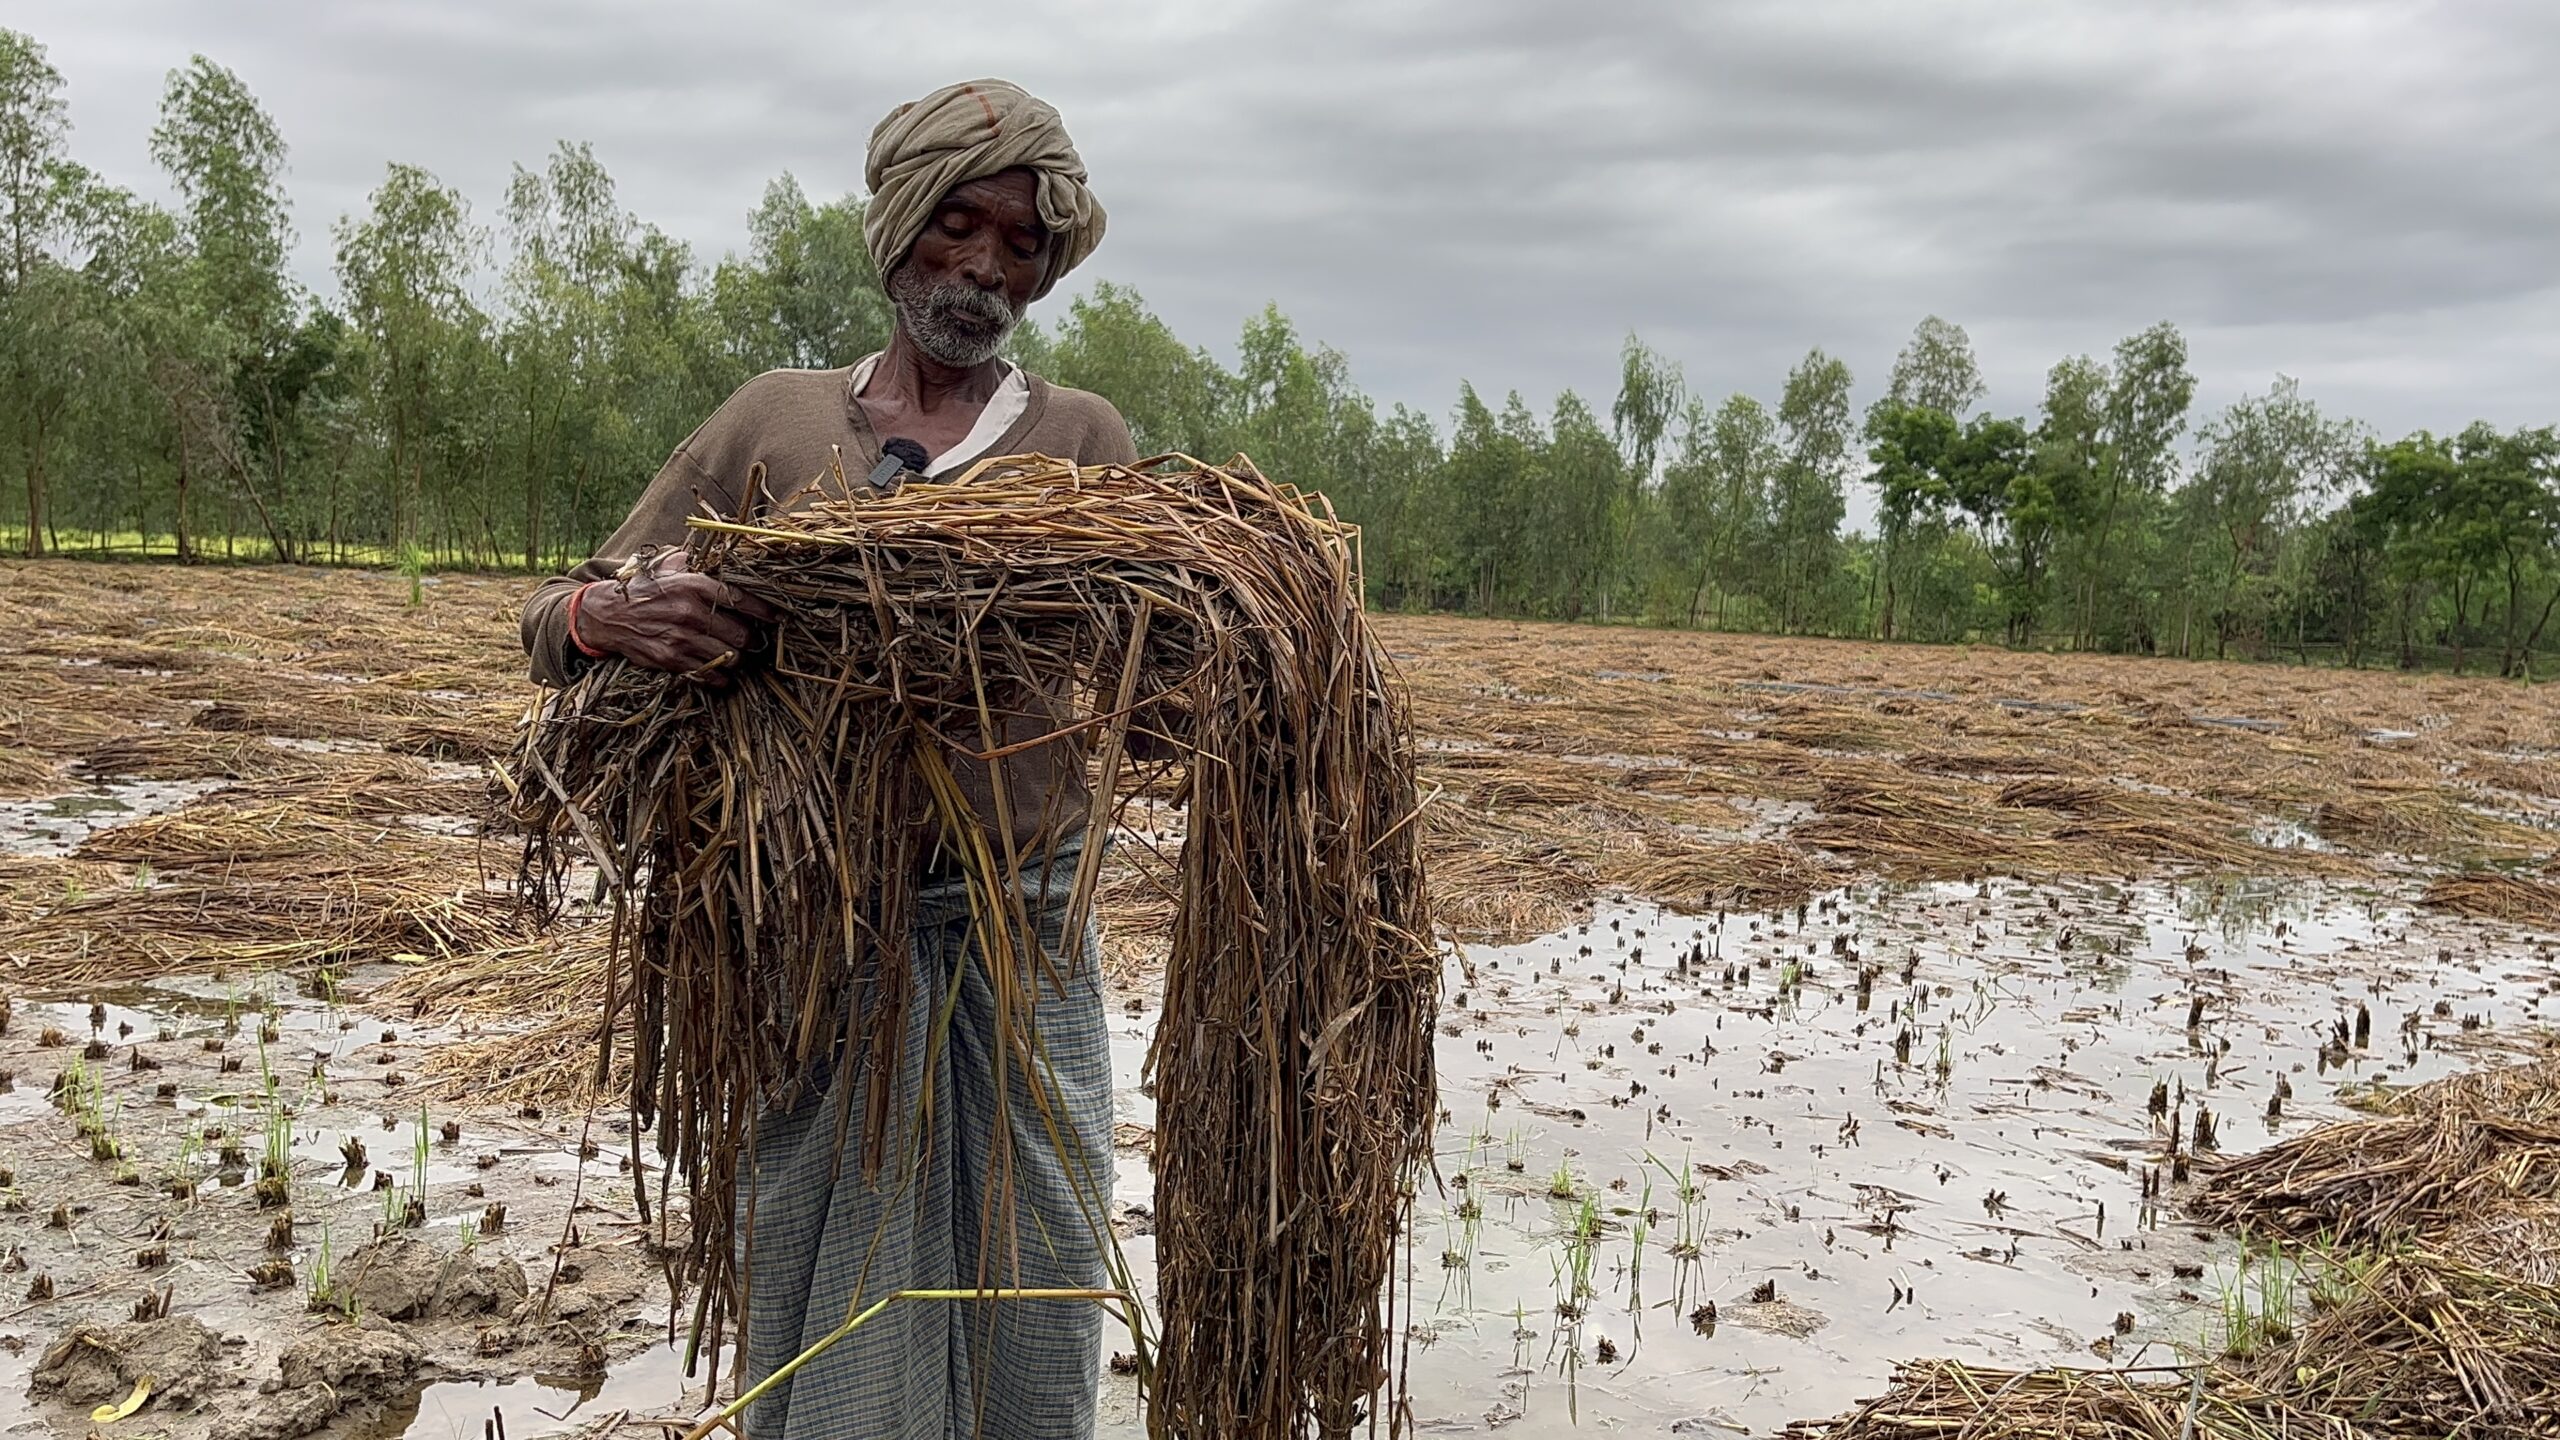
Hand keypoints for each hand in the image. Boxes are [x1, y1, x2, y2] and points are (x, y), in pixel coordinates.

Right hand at [575, 550, 778, 680]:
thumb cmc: (644, 590)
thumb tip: (726, 554)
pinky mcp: (672, 660)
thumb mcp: (669, 568)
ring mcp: (681, 639)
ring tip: (736, 653)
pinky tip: (720, 670)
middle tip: (753, 639)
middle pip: (741, 634)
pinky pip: (710, 674)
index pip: (740, 598)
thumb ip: (697, 563)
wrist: (606, 615)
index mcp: (693, 585)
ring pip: (730, 657)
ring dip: (737, 658)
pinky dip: (720, 676)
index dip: (763, 610)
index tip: (777, 617)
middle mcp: (690, 612)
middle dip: (752, 639)